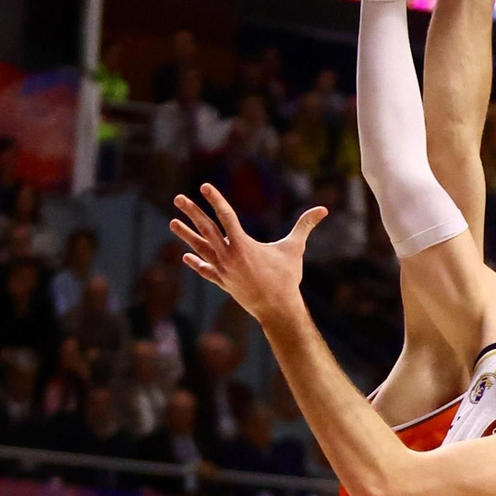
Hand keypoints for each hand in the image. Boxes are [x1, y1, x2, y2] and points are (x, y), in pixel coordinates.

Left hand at [171, 186, 325, 323]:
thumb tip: (324, 209)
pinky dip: (196, 263)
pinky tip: (186, 256)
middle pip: (206, 229)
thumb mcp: (294, 248)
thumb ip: (305, 226)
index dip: (216, 199)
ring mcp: (223, 270)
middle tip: (178, 198)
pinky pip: (206, 270)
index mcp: (243, 245)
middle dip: (192, 212)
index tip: (205, 187)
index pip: (226, 216)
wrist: (277, 309)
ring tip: (172, 222)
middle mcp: (229, 256)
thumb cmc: (287, 278)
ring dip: (186, 235)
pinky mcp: (224, 282)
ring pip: (201, 249)